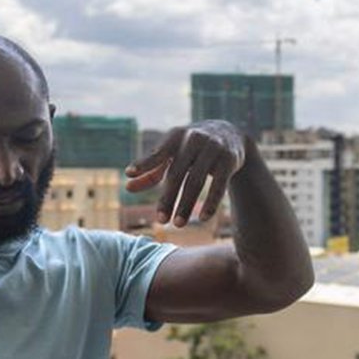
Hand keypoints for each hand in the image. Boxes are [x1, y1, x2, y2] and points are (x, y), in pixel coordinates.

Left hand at [125, 121, 244, 226]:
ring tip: (178, 225)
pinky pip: (219, 184)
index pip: (158, 152)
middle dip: (168, 198)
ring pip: (197, 181)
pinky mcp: (229, 159)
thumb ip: (151, 170)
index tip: (129, 173)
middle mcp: (193, 139)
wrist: (230, 133)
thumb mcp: (172, 154)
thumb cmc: (191, 147)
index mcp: (175, 136)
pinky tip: (203, 218)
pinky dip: (211, 203)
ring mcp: (213, 148)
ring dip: (186, 205)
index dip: (144, 163)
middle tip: (161, 221)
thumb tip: (128, 187)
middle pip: (177, 173)